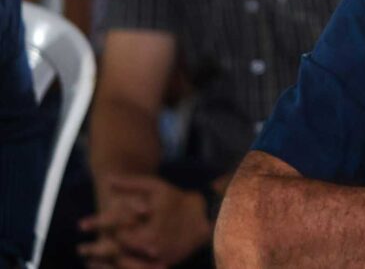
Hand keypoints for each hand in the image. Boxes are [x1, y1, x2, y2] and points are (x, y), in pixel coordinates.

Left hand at [82, 175, 210, 266]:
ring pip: (124, 264)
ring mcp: (156, 257)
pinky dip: (121, 268)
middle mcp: (150, 244)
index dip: (98, 224)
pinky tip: (109, 266)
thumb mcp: (156, 187)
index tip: (81, 225)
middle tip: (81, 248)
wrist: (206, 217)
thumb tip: (108, 180)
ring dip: (105, 263)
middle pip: (116, 249)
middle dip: (96, 249)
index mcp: (148, 224)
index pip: (116, 226)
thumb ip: (132, 184)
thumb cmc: (177, 200)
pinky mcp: (162, 264)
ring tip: (90, 261)